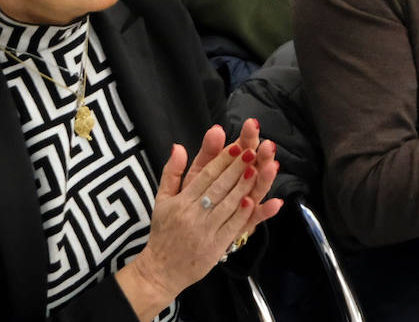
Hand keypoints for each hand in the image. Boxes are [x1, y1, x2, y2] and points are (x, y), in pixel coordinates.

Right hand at [121, 121, 282, 318]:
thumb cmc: (163, 232)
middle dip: (236, 168)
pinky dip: (243, 214)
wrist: (161, 271)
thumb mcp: (161, 200)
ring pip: (227, 205)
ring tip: (257, 169)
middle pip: (218, 187)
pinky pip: (231, 227)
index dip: (222, 160)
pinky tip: (253, 200)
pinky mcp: (215, 247)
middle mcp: (192, 215)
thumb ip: (171, 172)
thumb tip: (178, 146)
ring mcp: (205, 232)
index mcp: (180, 202)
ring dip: (243, 186)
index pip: (205, 176)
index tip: (237, 146)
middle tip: (252, 151)